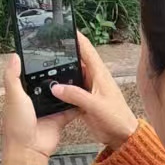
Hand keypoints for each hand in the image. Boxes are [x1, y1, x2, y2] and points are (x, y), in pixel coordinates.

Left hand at [1, 54, 72, 164]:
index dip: (38, 65)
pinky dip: (78, 102)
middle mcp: (36, 100)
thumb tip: (14, 56)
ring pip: (62, 94)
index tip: (48, 52)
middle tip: (70, 60)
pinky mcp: (60, 118)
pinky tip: (85, 91)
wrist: (30, 150)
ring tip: (80, 71)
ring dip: (69, 87)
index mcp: (22, 94)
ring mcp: (49, 109)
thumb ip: (13, 77)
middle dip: (57, 74)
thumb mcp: (13, 97)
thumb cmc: (17, 126)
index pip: (31, 75)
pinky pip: (71, 108)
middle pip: (49, 83)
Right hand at [49, 34, 139, 151]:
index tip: (64, 28)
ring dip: (60, 72)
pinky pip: (68, 90)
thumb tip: (57, 87)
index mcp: (99, 73)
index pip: (86, 49)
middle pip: (75, 60)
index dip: (76, 37)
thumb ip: (76, 95)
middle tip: (46, 46)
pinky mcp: (82, 100)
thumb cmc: (117, 118)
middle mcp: (93, 78)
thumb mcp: (96, 105)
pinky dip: (60, 88)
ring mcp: (87, 89)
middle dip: (63, 53)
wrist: (121, 136)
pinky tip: (50, 88)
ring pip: (70, 75)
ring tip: (44, 65)